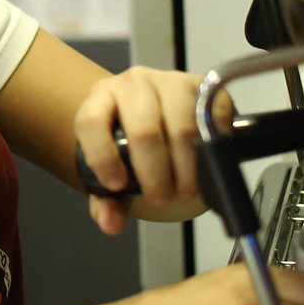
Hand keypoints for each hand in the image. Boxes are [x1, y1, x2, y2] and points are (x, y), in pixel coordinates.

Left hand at [73, 67, 233, 234]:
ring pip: (181, 127)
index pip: (91, 121)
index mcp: (101, 98)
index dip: (103, 156)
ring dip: (186, 168)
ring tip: (185, 190)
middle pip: (143, 130)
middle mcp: (133, 83)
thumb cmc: (129, 141)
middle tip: (161, 198)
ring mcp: (169, 80)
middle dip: (154, 174)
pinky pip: (212, 115)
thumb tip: (111, 224)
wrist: (157, 109)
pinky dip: (212, 147)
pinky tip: (207, 165)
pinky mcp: (201, 85)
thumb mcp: (112, 168)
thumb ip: (106, 200)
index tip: (117, 186)